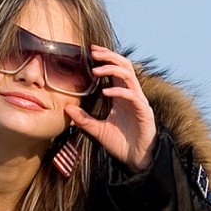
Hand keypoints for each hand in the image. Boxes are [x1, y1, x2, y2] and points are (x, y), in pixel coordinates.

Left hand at [65, 46, 156, 171]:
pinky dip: (118, 91)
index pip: (116, 69)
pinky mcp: (144, 111)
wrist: (136, 160)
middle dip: (109, 56)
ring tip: (95, 70)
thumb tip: (66, 108)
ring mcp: (139, 102)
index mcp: (121, 95)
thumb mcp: (97, 129)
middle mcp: (131, 94)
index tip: (90, 50)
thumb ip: (83, 119)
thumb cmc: (120, 143)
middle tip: (93, 52)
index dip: (105, 57)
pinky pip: (132, 95)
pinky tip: (105, 91)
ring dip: (112, 69)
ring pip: (129, 75)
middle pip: (124, 65)